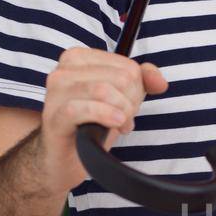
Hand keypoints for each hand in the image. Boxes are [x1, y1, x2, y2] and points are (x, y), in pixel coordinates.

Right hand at [39, 47, 167, 192]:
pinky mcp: (54, 116)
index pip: (128, 66)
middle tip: (124, 119)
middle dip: (131, 103)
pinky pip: (85, 109)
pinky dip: (106, 116)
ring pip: (104, 90)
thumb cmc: (92, 124)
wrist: (66, 158)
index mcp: (78, 58)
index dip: (137, 91)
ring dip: (122, 112)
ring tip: (120, 125)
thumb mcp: (121, 98)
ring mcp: (55, 92)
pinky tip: (115, 125)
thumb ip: (143, 81)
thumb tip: (160, 82)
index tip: (128, 106)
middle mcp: (63, 70)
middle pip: (121, 78)